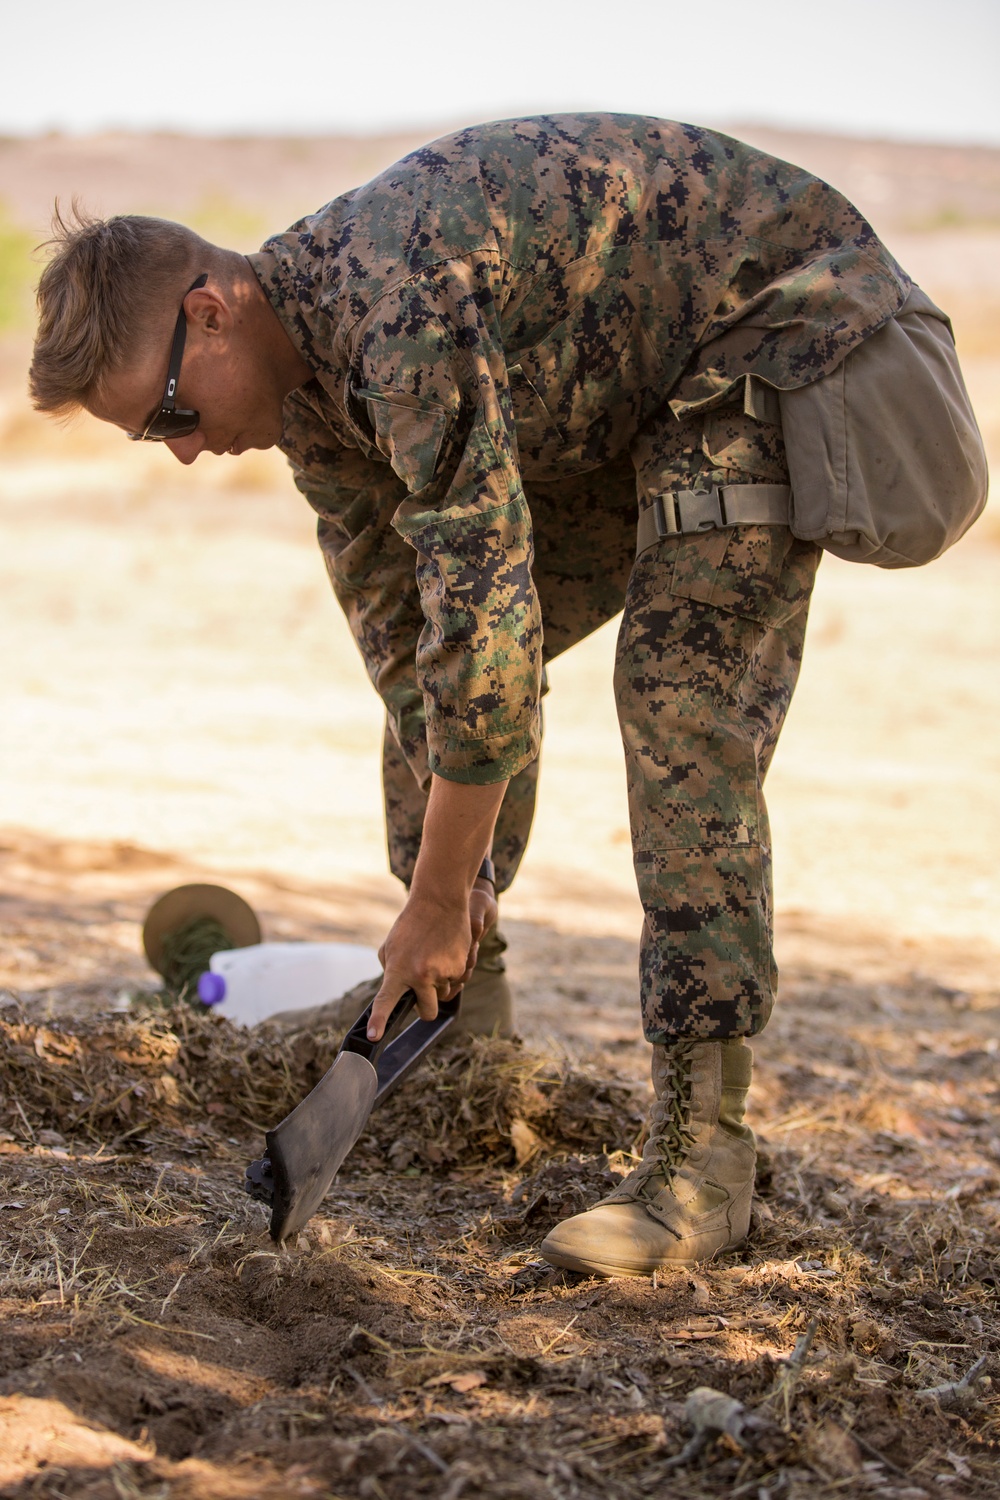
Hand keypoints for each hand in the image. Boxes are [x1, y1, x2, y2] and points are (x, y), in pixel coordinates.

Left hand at [368, 879, 497, 1040]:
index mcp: (398, 970)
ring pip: (443, 994)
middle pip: (427, 1012)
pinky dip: (452, 970)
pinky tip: (446, 949)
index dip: (379, 1021)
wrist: (440, 902)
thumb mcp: (391, 947)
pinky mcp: (460, 967)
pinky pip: (456, 980)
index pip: (386, 1001)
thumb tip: (395, 993)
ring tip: (434, 955)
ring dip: (439, 983)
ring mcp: (442, 973)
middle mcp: (420, 975)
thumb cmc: (411, 924)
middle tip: (422, 993)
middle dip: (425, 1009)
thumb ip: (391, 972)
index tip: (374, 1037)